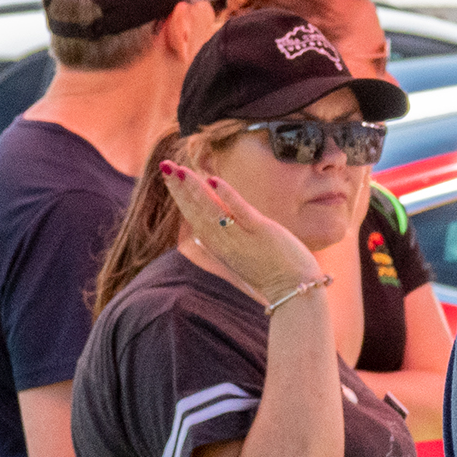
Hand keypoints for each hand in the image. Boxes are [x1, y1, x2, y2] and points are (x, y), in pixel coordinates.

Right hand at [168, 163, 323, 307]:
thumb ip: (228, 229)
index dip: (179, 194)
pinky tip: (214, 181)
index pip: (193, 215)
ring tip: (180, 170)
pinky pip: (241, 213)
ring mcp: (242, 238)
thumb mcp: (241, 247)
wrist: (292, 291)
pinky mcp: (262, 234)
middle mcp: (224, 242)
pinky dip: (227, 197)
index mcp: (218, 245)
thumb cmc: (269, 269)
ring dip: (195, 190)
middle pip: (196, 212)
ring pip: (212, 211)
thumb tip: (217, 207)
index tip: (168, 173)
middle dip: (179, 188)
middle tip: (164, 164)